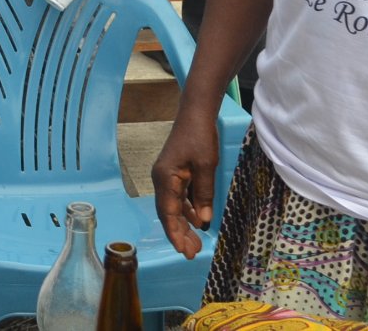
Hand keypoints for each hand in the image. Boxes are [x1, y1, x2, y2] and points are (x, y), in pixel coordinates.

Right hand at [150, 108, 220, 257]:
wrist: (196, 113)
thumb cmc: (200, 136)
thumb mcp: (206, 166)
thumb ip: (203, 194)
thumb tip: (203, 221)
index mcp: (165, 178)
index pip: (168, 212)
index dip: (175, 233)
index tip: (183, 251)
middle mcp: (162, 179)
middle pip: (168, 213)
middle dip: (179, 233)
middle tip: (192, 253)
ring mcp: (167, 176)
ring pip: (173, 207)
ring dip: (184, 224)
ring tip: (196, 242)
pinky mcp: (175, 173)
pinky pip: (179, 197)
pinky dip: (187, 211)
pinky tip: (197, 220)